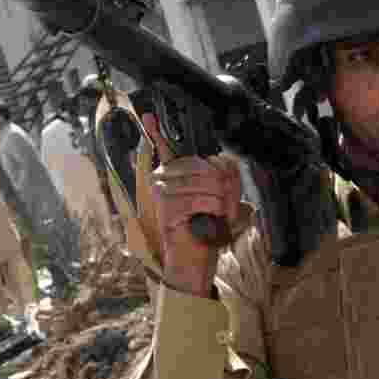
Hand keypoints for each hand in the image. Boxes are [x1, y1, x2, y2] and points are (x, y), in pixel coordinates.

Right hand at [141, 113, 241, 297]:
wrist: (194, 262)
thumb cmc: (205, 229)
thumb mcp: (215, 198)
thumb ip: (217, 178)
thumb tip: (223, 164)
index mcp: (171, 172)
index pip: (166, 145)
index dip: (156, 131)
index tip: (148, 116)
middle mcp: (162, 176)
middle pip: (208, 164)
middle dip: (229, 187)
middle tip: (229, 207)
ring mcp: (161, 191)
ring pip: (208, 182)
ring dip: (224, 202)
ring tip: (222, 217)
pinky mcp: (165, 206)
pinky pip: (200, 198)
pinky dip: (214, 210)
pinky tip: (211, 219)